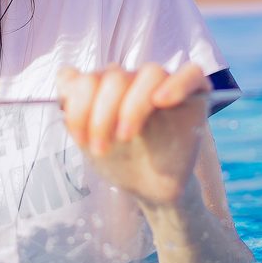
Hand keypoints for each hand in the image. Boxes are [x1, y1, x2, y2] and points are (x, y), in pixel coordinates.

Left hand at [56, 62, 210, 207]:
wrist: (151, 190)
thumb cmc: (122, 162)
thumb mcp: (90, 140)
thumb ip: (75, 108)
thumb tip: (66, 75)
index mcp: (107, 86)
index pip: (88, 78)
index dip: (79, 107)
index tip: (80, 139)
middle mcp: (135, 80)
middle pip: (115, 76)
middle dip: (101, 115)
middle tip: (101, 149)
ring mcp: (165, 85)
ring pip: (150, 73)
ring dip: (133, 106)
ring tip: (126, 136)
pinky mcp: (195, 95)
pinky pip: (191, 74)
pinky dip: (177, 84)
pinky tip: (161, 101)